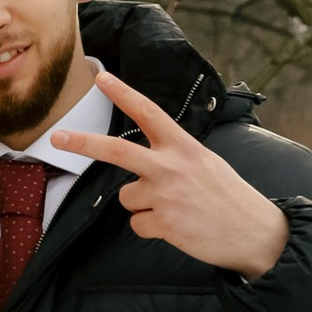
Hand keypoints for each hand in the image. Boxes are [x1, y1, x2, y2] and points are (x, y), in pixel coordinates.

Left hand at [51, 68, 289, 276]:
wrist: (256, 233)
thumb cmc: (230, 198)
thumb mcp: (207, 163)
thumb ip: (175, 157)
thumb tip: (145, 166)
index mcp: (184, 146)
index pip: (149, 113)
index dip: (123, 94)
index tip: (101, 78)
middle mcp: (172, 166)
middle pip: (116, 150)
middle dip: (82, 143)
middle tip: (56, 137)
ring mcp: (166, 195)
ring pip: (127, 197)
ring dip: (142, 207)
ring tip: (175, 211)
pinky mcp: (164, 223)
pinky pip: (138, 224)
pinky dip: (152, 229)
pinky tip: (178, 228)